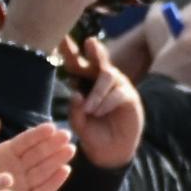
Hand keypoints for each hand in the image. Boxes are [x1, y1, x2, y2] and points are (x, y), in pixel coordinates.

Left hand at [60, 29, 143, 168]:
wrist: (111, 152)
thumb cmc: (93, 134)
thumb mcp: (79, 124)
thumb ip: (76, 110)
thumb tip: (77, 93)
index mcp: (86, 83)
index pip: (76, 64)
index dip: (70, 51)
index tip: (61, 38)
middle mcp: (102, 80)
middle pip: (97, 60)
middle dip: (94, 50)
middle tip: (90, 41)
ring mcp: (118, 86)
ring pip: (107, 76)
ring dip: (97, 93)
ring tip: (91, 110)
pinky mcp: (129, 97)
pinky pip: (118, 93)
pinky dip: (106, 102)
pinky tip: (99, 112)